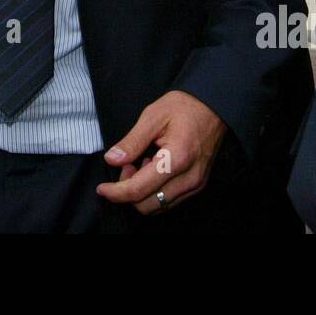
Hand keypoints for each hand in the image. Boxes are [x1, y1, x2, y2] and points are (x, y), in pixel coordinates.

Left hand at [96, 90, 226, 214]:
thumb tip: (112, 159)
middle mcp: (189, 178)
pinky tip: (153, 169)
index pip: (139, 190)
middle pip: (147, 205)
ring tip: (140, 164)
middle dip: (128, 191)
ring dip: (142, 192)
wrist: (213, 107)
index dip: (116, 192)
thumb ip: (132, 141)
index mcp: (177, 159)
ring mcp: (195, 185)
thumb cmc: (184, 107)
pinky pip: (169, 201)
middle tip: (126, 165)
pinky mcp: (197, 186)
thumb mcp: (152, 116)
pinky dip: (154, 191)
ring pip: (158, 206)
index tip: (102, 188)